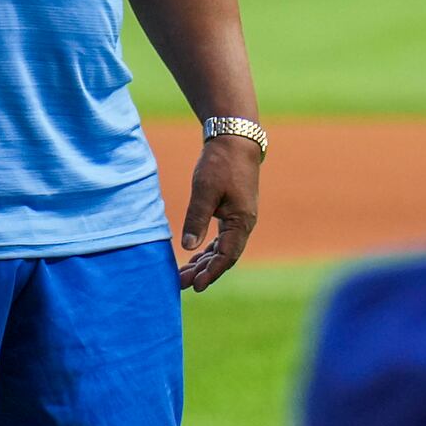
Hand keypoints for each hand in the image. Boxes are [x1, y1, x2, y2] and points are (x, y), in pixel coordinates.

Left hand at [178, 133, 260, 291]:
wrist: (235, 140)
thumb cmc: (220, 163)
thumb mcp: (205, 191)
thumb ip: (196, 219)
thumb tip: (188, 247)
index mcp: (241, 221)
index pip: (227, 256)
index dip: (212, 272)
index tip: (196, 286)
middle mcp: (243, 224)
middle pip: (224, 256)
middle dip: (204, 271)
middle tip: (182, 284)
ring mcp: (239, 219)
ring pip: (222, 249)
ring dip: (204, 262)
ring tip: (184, 274)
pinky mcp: (233, 212)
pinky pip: (222, 239)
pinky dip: (208, 249)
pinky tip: (194, 257)